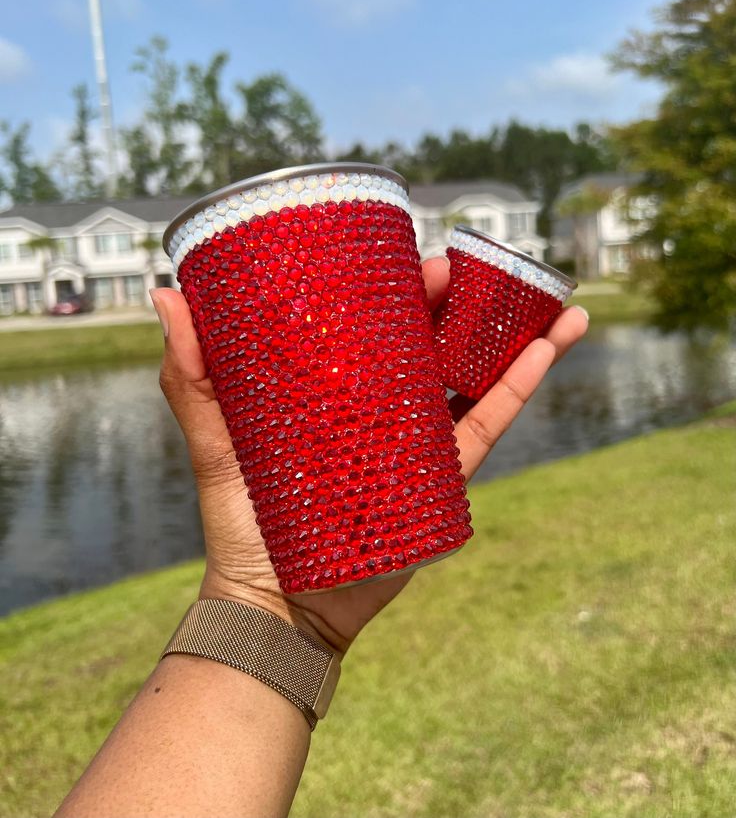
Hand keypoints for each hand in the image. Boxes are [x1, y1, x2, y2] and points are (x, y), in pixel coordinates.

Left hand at [150, 259, 586, 656]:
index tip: (416, 254)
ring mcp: (417, 443)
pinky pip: (489, 426)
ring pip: (474, 377)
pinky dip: (520, 388)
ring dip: (518, 338)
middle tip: (469, 264)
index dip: (401, 288)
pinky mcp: (442, 480)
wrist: (275, 606)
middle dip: (459, 301)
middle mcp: (382, 411)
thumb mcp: (215, 439)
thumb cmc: (240, 523)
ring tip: (555, 302)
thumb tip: (167, 293)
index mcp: (338, 392)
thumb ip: (191, 375)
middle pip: (431, 343)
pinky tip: (550, 349)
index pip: (377, 329)